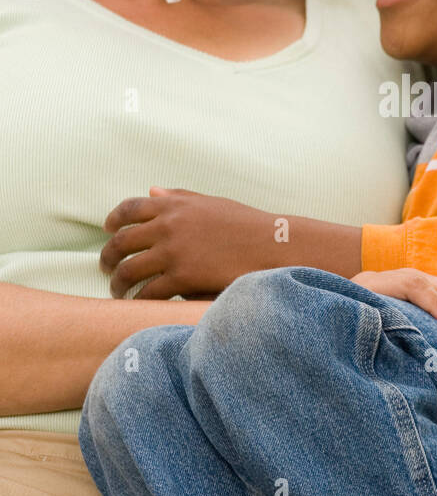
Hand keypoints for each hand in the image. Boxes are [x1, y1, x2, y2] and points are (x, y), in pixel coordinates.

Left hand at [101, 188, 284, 298]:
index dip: (113, 219)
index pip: (130, 208)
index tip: (107, 229)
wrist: (271, 245)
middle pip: (122, 241)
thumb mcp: (210, 203)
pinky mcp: (182, 277)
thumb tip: (152, 191)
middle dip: (108, 256)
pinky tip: (138, 304)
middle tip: (106, 266)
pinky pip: (149, 291)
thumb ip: (179, 197)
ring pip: (129, 270)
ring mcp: (173, 252)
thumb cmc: (246, 223)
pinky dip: (138, 299)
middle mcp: (168, 225)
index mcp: (174, 204)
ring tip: (118, 291)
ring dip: (118, 283)